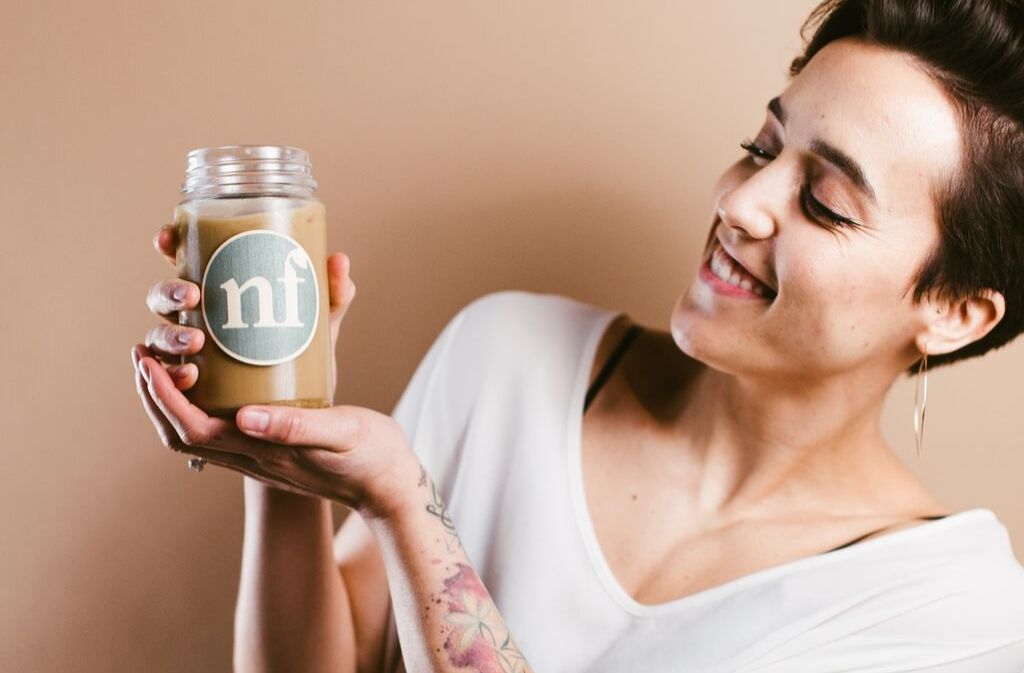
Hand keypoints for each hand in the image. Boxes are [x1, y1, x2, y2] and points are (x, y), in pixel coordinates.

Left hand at [131, 347, 419, 515]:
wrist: (390, 486)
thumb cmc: (372, 457)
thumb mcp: (343, 433)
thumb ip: (297, 427)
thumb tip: (246, 417)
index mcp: (265, 453)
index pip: (194, 429)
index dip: (164, 397)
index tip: (148, 361)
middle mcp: (254, 459)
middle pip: (181, 435)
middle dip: (154, 396)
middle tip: (143, 352)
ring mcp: (261, 458)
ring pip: (196, 435)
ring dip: (171, 401)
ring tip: (164, 361)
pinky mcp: (271, 450)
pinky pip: (218, 430)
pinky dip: (197, 404)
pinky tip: (209, 377)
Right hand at [142, 223, 354, 392]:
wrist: (316, 403)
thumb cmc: (310, 352)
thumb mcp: (323, 322)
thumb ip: (333, 294)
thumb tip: (338, 261)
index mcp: (219, 290)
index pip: (183, 259)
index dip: (168, 244)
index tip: (168, 238)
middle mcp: (198, 318)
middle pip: (162, 297)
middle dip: (169, 292)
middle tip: (193, 297)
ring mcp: (193, 352)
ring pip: (160, 338)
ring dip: (168, 336)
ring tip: (195, 342)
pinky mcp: (198, 388)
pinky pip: (170, 383)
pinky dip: (171, 379)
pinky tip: (188, 376)